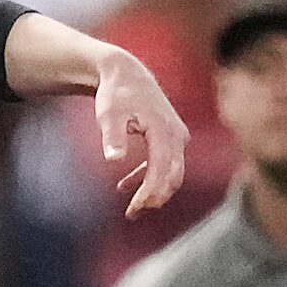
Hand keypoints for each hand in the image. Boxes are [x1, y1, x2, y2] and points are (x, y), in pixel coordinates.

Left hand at [92, 45, 189, 218]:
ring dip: (154, 191)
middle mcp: (176, 134)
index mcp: (164, 131)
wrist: (126, 73)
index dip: (149, 193)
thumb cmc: (116, 94)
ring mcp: (176, 135)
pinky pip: (165, 164)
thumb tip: (113, 158)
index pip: (162, 170)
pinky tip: (124, 185)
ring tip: (132, 208)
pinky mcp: (171, 137)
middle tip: (132, 213)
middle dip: (154, 198)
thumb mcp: (109, 114)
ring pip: (172, 173)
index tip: (133, 209)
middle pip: (173, 176)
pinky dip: (148, 177)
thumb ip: (112, 136)